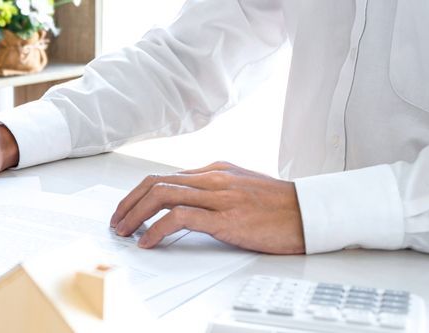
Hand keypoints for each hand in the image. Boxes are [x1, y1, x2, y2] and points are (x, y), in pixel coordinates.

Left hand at [109, 161, 304, 253]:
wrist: (312, 213)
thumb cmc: (281, 206)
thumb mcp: (243, 188)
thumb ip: (215, 191)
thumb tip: (187, 203)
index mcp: (215, 170)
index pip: (165, 176)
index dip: (138, 194)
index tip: (126, 210)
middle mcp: (212, 178)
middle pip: (155, 182)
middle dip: (128, 202)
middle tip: (117, 221)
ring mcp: (218, 196)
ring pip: (161, 195)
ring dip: (135, 215)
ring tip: (125, 232)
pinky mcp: (225, 217)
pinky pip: (178, 218)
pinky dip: (156, 229)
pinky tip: (148, 241)